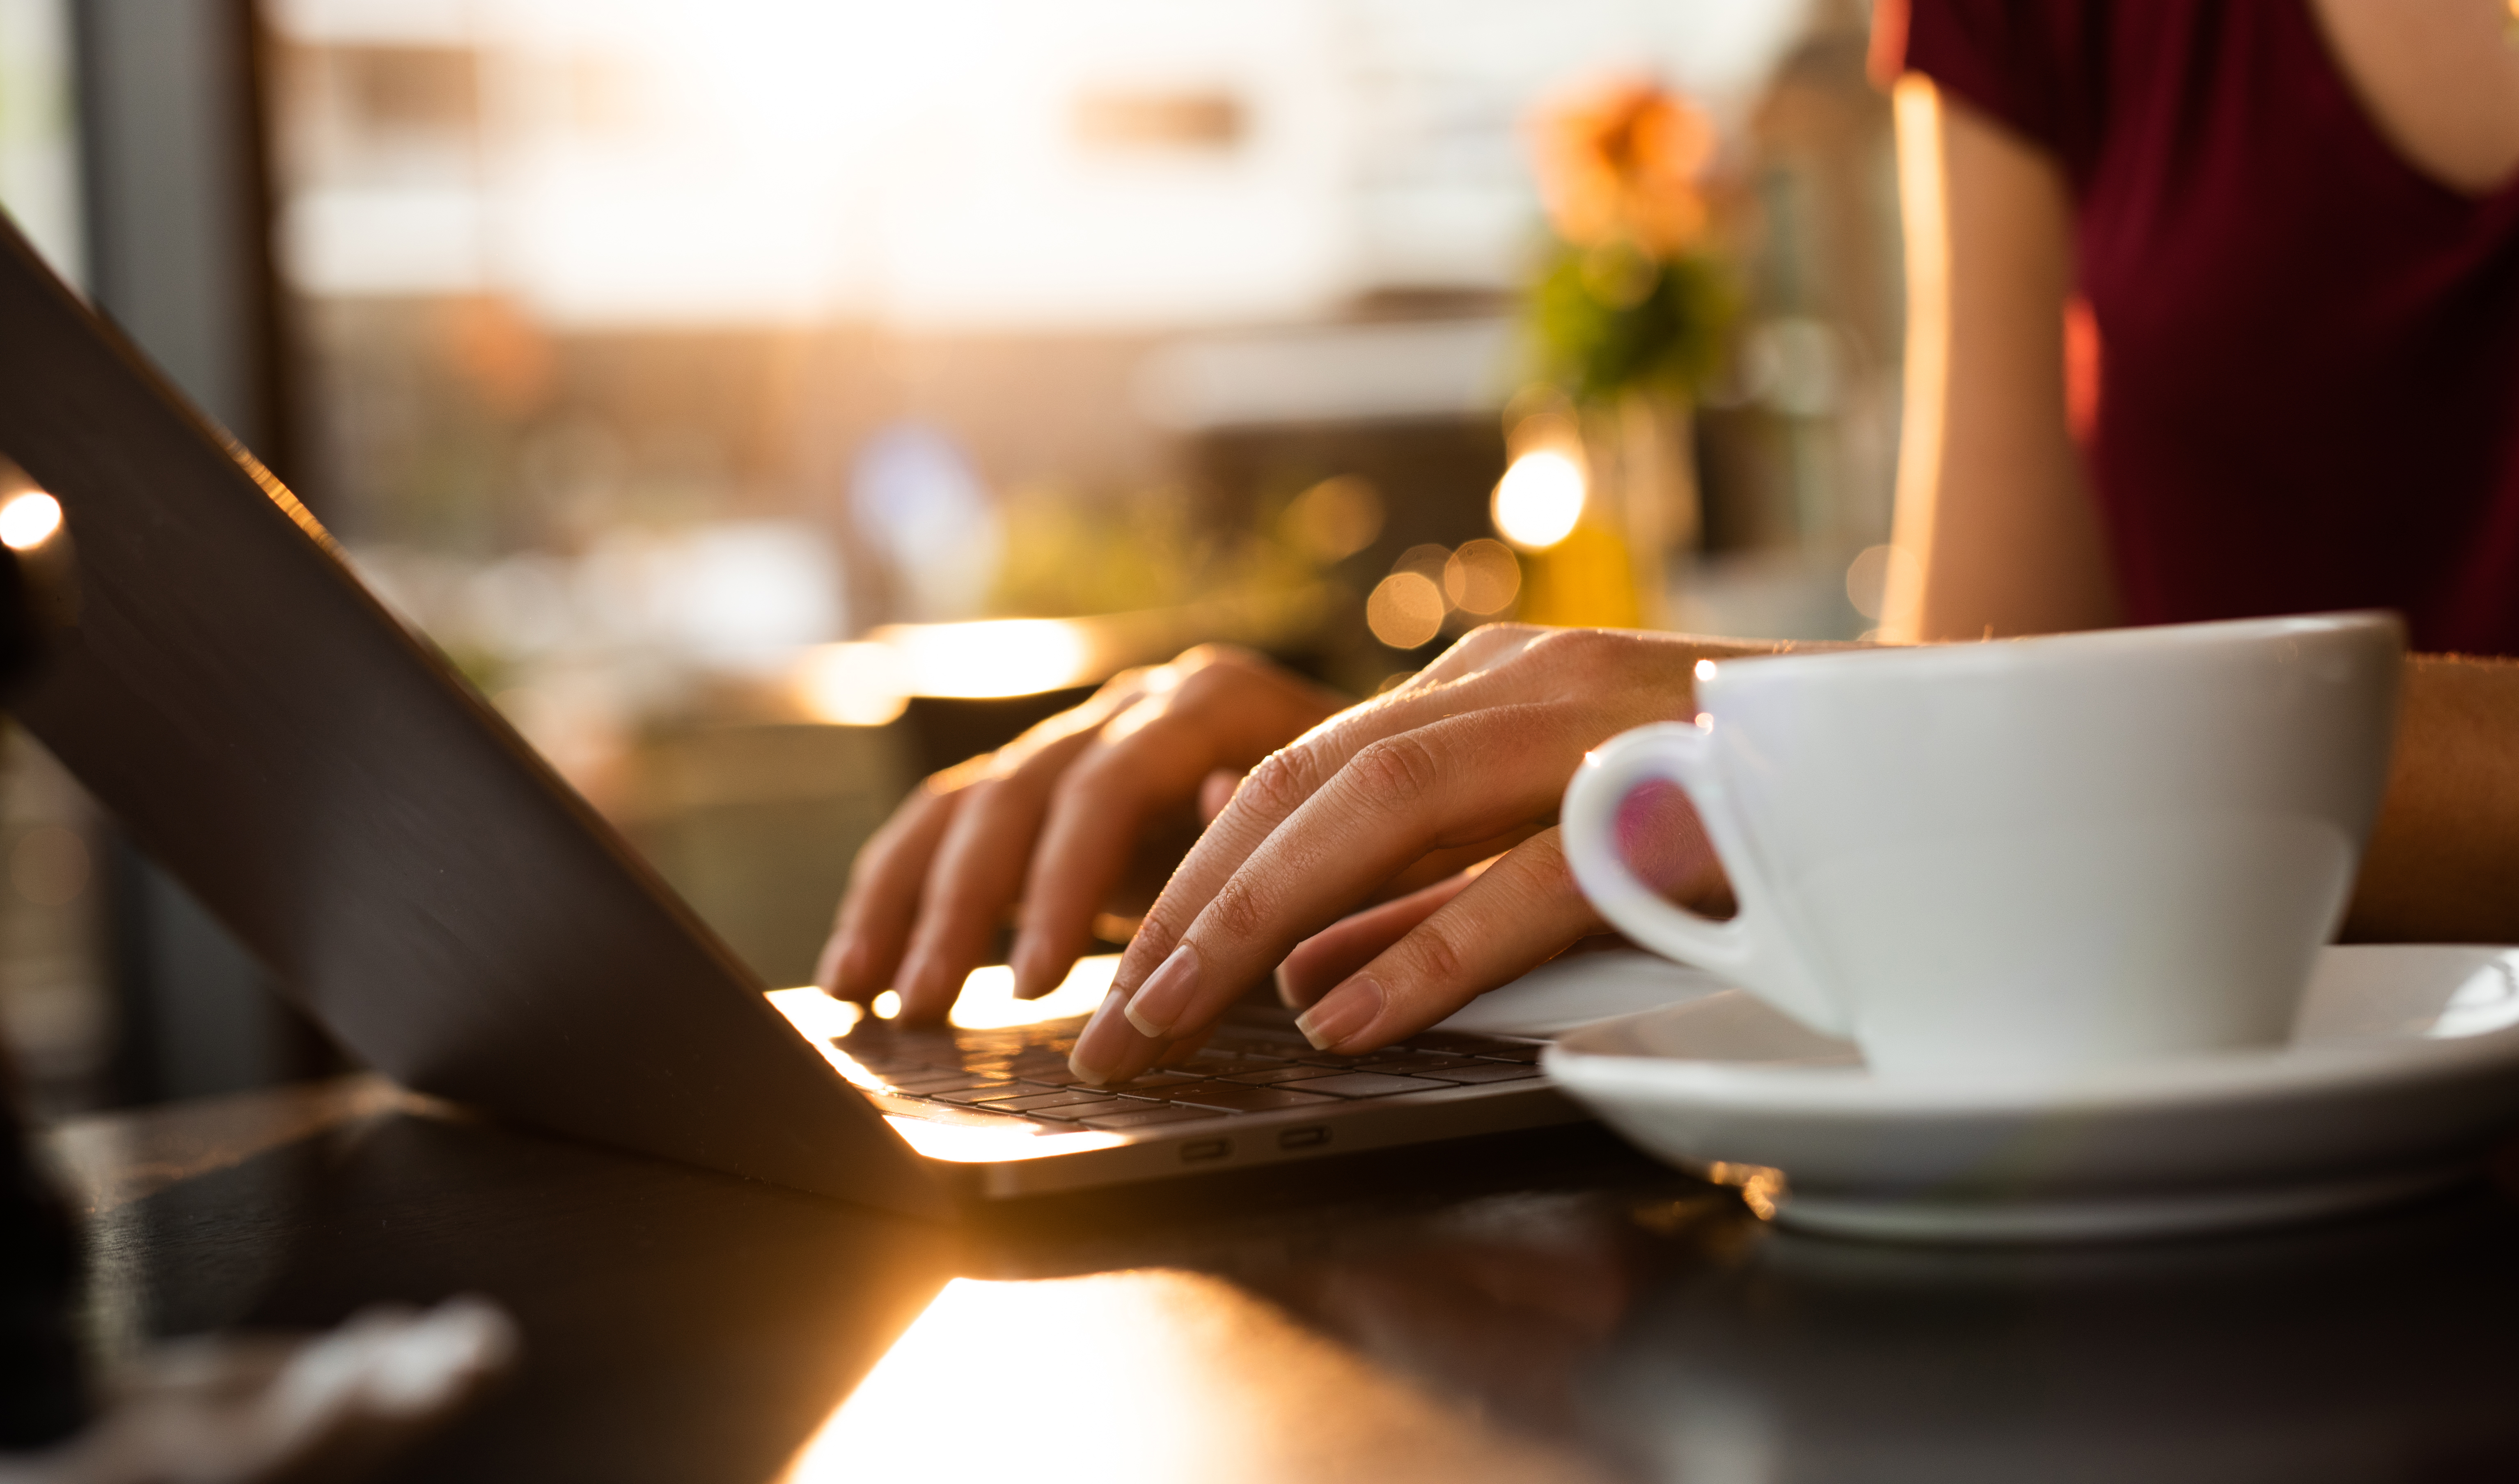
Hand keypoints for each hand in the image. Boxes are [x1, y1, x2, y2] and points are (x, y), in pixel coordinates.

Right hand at [816, 645, 1345, 1020]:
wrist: (1402, 770)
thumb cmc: (1397, 817)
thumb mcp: (1374, 832)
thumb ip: (1297, 829)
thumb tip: (1210, 808)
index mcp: (1216, 700)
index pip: (1112, 783)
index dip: (1069, 884)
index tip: (1045, 982)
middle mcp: (1139, 704)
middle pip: (1023, 791)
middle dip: (973, 908)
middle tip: (938, 1006)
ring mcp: (1088, 738)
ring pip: (969, 804)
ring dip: (915, 905)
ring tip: (878, 999)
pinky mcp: (1054, 786)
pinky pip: (952, 826)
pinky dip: (902, 895)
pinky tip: (861, 970)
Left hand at [1068, 624, 1785, 1084]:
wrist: (1906, 754)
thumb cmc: (1719, 802)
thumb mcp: (1541, 831)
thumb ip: (1426, 886)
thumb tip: (1295, 968)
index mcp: (1479, 690)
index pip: (1293, 775)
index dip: (1190, 877)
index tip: (1122, 979)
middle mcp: (1516, 685)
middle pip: (1305, 787)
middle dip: (1187, 909)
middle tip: (1114, 1026)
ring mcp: (1591, 725)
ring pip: (1380, 806)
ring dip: (1259, 920)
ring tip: (1177, 1015)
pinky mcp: (1668, 794)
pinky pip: (1524, 872)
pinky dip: (1429, 945)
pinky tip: (1351, 1015)